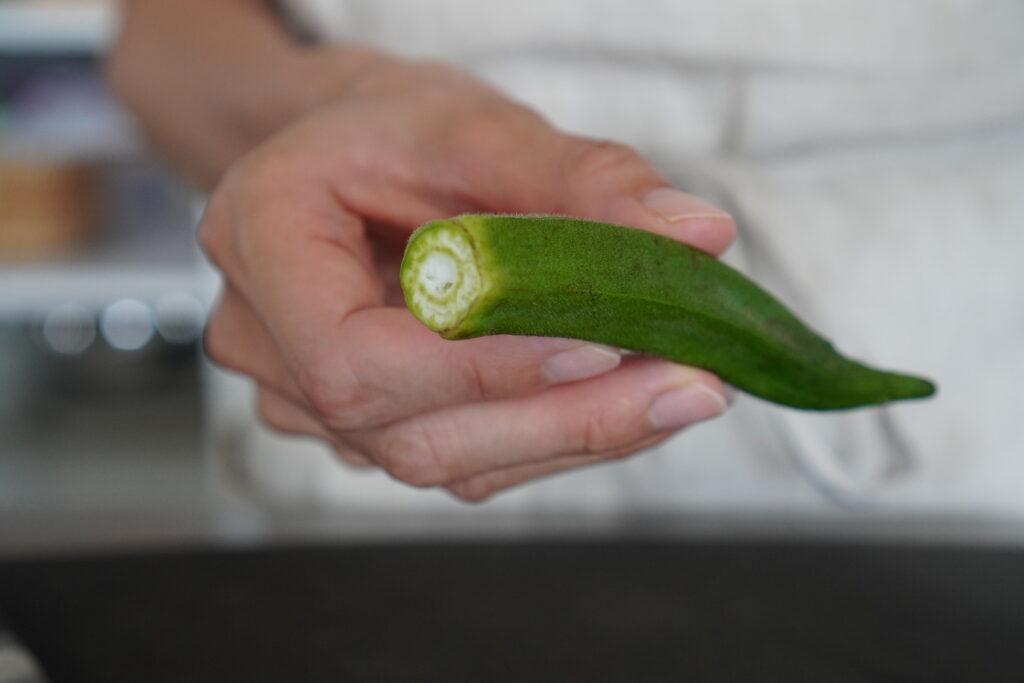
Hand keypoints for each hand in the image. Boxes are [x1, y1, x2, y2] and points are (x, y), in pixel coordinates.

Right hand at [201, 53, 734, 500]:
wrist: (355, 153)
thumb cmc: (396, 127)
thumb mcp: (481, 124)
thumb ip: (584, 179)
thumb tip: (695, 233)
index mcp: (263, 238)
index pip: (357, 359)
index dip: (481, 371)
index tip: (602, 347)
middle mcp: (265, 339)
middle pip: (407, 437)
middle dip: (560, 420)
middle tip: (685, 388)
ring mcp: (304, 396)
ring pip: (442, 460)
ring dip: (568, 435)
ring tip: (672, 390)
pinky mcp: (361, 424)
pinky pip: (457, 455)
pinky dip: (545, 434)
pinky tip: (617, 400)